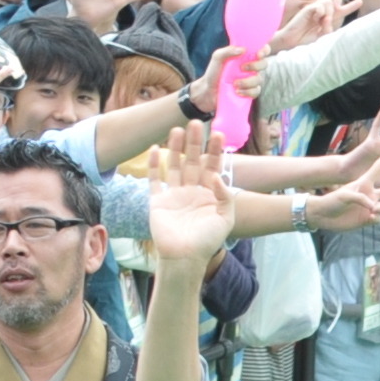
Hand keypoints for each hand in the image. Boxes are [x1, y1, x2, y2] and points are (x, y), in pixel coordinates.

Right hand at [146, 116, 237, 264]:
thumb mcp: (225, 218)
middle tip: (196, 123)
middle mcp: (191, 191)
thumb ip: (225, 196)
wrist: (184, 257)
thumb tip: (217, 176)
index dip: (215, 151)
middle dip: (194, 143)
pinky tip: (156, 148)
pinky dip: (154, 165)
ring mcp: (174, 195)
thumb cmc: (207, 241)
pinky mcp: (157, 201)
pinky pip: (155, 179)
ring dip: (175, 148)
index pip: (213, 167)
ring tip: (177, 129)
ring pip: (175, 166)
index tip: (218, 134)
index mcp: (209, 194)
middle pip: (193, 161)